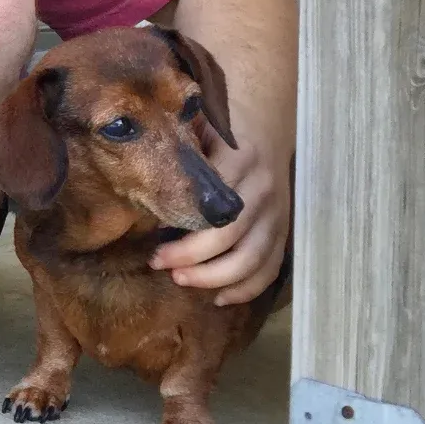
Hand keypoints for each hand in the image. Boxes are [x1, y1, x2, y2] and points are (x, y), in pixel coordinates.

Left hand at [149, 123, 291, 306]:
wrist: (266, 125)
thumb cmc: (219, 130)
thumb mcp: (198, 126)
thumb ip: (179, 150)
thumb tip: (141, 173)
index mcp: (240, 161)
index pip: (214, 207)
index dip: (185, 232)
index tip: (155, 241)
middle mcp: (263, 190)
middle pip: (230, 237)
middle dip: (191, 258)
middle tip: (158, 262)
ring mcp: (277, 213)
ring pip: (253, 259)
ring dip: (215, 278)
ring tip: (181, 280)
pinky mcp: (284, 230)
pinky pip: (270, 268)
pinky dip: (247, 289)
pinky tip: (219, 298)